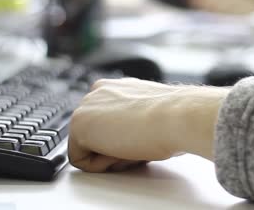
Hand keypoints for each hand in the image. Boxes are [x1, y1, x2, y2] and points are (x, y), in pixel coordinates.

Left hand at [68, 78, 227, 172]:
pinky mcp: (78, 125)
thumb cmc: (173, 118)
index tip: (140, 138)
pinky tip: (122, 151)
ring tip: (133, 145)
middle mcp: (97, 92)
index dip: (122, 140)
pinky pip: (80, 160)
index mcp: (115, 88)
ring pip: (88, 148)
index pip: (106, 125)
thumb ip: (132, 118)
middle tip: (138, 144)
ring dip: (109, 155)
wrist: (176, 117)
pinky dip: (100, 165)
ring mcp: (85, 106)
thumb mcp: (150, 114)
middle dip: (113, 148)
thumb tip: (133, 135)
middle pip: (95, 137)